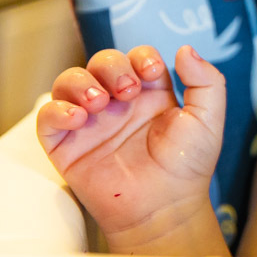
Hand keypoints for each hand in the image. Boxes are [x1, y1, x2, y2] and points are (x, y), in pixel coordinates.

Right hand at [37, 45, 225, 243]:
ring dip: (80, 82)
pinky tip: (78, 118)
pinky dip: (56, 110)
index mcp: (151, 93)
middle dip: (111, 66)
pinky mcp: (67, 145)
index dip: (141, 56)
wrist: (163, 206)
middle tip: (126, 91)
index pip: (137, 57)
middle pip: (102, 62)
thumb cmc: (187, 165)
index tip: (151, 72)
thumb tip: (186, 49)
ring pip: (69, 82)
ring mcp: (92, 122)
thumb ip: (206, 81)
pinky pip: (47, 117)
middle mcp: (119, 103)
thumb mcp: (208, 119)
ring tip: (100, 102)